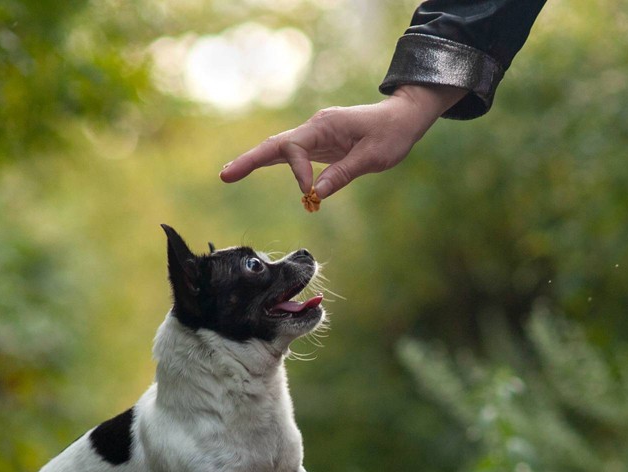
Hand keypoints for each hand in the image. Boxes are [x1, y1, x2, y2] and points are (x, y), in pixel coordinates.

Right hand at [219, 84, 466, 200]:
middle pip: (274, 145)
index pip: (294, 149)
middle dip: (249, 160)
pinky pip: (292, 157)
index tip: (311, 195)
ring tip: (229, 174)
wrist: (403, 119)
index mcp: (324, 126)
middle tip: (225, 176)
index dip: (296, 174)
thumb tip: (314, 195)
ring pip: (279, 150)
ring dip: (255, 162)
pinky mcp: (320, 146)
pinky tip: (255, 170)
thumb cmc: (391, 135)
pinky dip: (274, 165)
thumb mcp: (371, 158)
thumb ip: (342, 174)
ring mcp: (316, 136)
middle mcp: (315, 128)